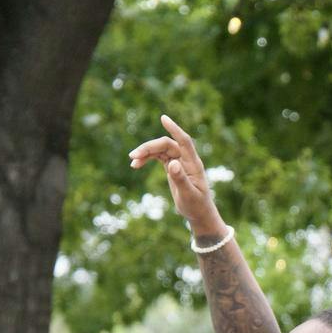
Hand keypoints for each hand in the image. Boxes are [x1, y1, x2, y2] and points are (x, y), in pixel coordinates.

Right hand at [128, 115, 222, 236]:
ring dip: (146, 153)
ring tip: (132, 162)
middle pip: (166, 145)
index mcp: (193, 164)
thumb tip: (172, 164)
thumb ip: (181, 179)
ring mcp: (178, 162)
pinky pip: (158, 157)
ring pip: (160, 150)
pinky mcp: (172, 166)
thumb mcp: (188, 195)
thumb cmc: (197, 205)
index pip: (184, 141)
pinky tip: (136, 165)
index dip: (174, 129)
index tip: (163, 118)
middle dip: (149, 147)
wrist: (199, 213)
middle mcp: (186, 159)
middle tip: (133, 156)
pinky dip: (147, 159)